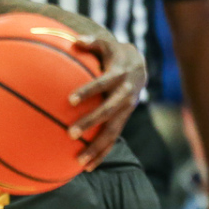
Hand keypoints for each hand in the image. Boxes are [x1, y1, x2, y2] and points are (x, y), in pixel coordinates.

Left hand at [68, 36, 146, 169]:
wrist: (139, 66)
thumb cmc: (114, 55)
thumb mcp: (106, 45)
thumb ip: (91, 42)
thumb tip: (75, 41)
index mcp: (118, 76)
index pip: (102, 84)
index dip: (87, 91)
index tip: (70, 100)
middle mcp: (124, 95)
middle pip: (108, 112)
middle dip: (90, 123)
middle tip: (70, 133)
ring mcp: (126, 110)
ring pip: (113, 132)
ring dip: (96, 148)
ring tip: (79, 162)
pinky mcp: (123, 120)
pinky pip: (113, 140)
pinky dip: (102, 154)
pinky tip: (87, 167)